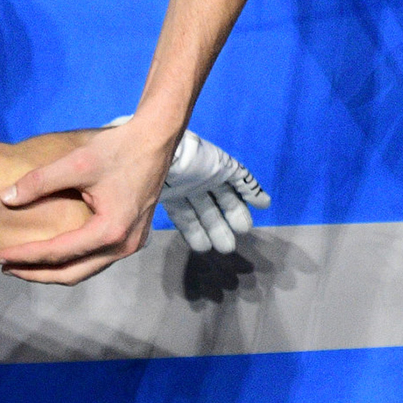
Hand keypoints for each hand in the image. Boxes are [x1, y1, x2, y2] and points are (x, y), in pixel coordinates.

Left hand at [0, 115, 178, 283]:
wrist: (154, 140)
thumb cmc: (117, 149)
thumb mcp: (75, 162)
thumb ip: (38, 182)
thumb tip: (4, 199)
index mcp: (110, 230)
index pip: (58, 253)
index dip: (26, 255)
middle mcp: (123, 245)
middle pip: (72, 274)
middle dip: (36, 273)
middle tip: (6, 268)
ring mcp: (130, 244)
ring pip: (85, 270)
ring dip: (53, 270)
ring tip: (24, 264)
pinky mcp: (131, 237)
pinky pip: (96, 260)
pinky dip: (71, 261)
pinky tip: (53, 253)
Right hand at [154, 128, 269, 254]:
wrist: (165, 152)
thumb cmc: (153, 179)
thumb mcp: (144, 204)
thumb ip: (143, 222)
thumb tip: (137, 242)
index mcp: (172, 194)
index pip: (186, 218)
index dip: (195, 233)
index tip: (204, 249)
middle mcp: (192, 186)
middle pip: (209, 211)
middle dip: (218, 228)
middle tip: (228, 248)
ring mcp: (209, 175)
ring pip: (227, 198)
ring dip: (236, 213)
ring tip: (245, 230)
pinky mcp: (225, 165)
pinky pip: (243, 179)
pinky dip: (254, 191)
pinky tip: (264, 204)